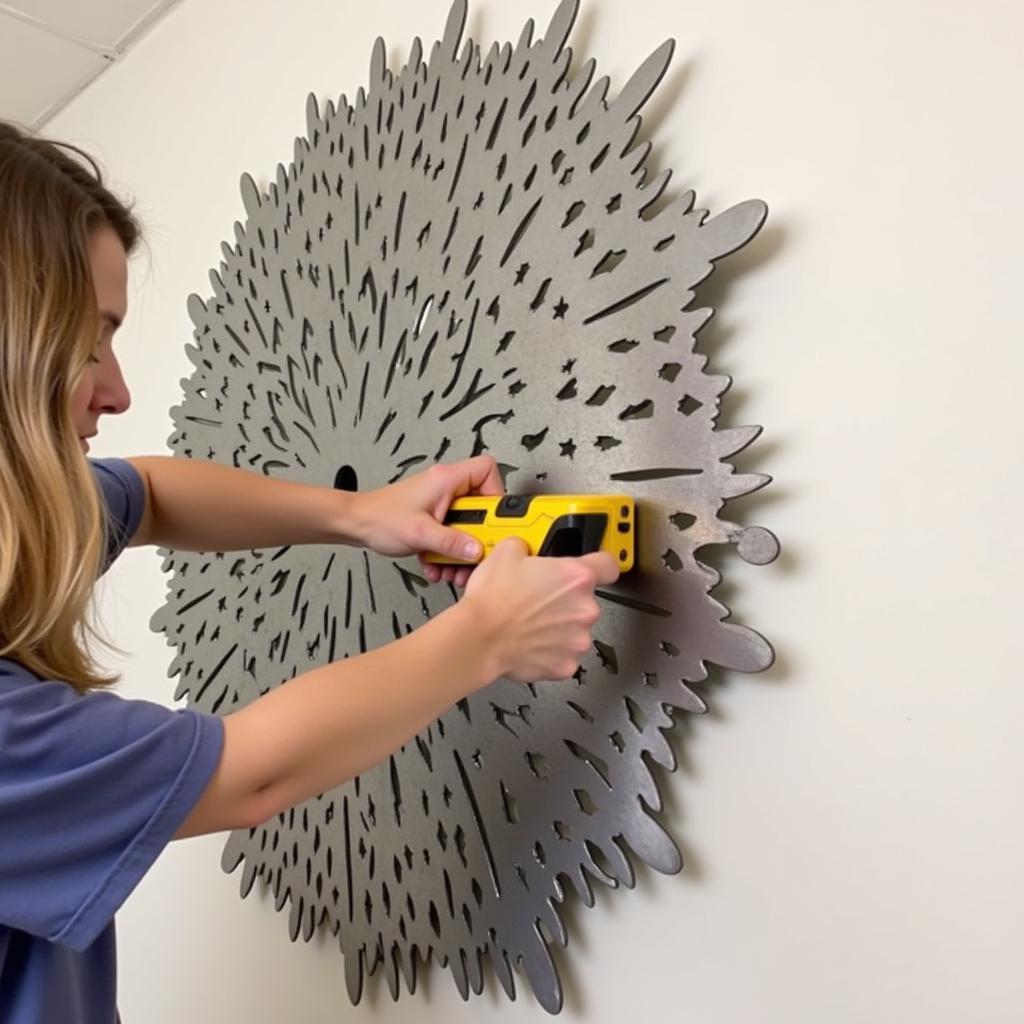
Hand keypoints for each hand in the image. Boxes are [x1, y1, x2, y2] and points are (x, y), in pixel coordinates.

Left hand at [352, 456, 503, 586]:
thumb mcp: (420, 533)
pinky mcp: (434, 517)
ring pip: (467, 525)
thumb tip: (477, 550)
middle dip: (478, 536)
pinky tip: (437, 565)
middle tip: (474, 553)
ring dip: (461, 550)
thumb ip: (452, 542)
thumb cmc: (379, 517)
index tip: (495, 521)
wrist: (355, 524)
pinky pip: (453, 534)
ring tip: (452, 567)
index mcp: (447, 479)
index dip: (497, 494)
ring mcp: (440, 503)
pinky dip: (447, 553)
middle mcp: (446, 487)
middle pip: (481, 507)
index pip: (487, 471)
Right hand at [461, 537, 620, 682]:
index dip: (600, 564)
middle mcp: (584, 608)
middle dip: (566, 599)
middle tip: (539, 599)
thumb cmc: (492, 601)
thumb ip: (527, 547)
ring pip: (575, 628)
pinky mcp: (566, 664)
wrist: (478, 637)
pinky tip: (531, 641)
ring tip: (531, 622)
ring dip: (560, 626)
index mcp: (576, 577)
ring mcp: (577, 639)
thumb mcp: (506, 552)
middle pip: (585, 600)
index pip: (608, 565)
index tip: (596, 568)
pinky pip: (564, 654)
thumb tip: (524, 549)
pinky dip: (551, 650)